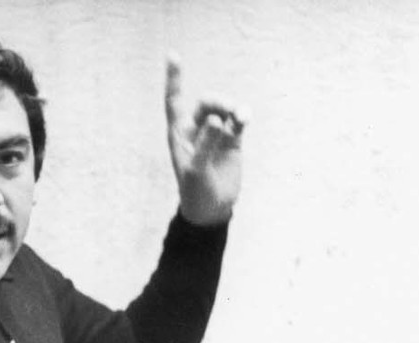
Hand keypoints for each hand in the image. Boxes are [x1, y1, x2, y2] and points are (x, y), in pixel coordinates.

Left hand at [164, 55, 246, 226]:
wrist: (211, 210)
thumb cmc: (195, 191)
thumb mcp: (196, 171)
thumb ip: (205, 145)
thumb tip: (217, 120)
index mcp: (179, 134)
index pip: (174, 102)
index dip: (174, 80)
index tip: (174, 56)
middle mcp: (197, 130)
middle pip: (206, 103)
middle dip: (217, 102)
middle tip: (228, 111)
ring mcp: (216, 134)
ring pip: (224, 110)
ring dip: (231, 108)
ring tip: (239, 116)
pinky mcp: (232, 141)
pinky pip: (238, 122)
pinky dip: (241, 117)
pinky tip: (244, 117)